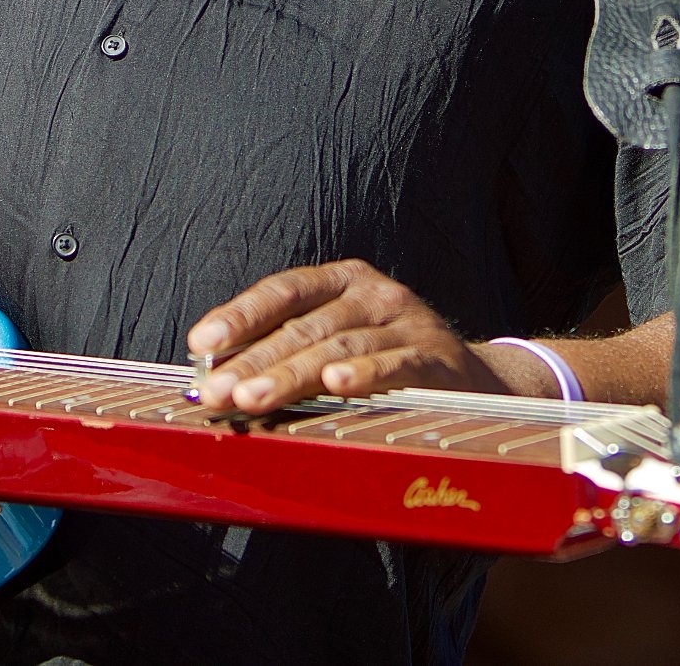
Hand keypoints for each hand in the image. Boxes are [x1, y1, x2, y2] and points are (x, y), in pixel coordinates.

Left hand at [186, 260, 497, 413]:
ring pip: (338, 347)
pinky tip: (335, 388)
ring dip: (290, 376)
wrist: (478, 382)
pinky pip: (394, 365)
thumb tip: (217, 376)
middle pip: (303, 327)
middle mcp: (372, 293)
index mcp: (341, 281)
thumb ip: (289, 351)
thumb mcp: (341, 342)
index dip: (240, 314)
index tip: (200, 344)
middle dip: (253, 360)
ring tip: (252, 398)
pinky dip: (363, 376)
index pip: (283, 291)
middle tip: (215, 392)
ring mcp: (406, 321)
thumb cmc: (388, 361)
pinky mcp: (436, 356)